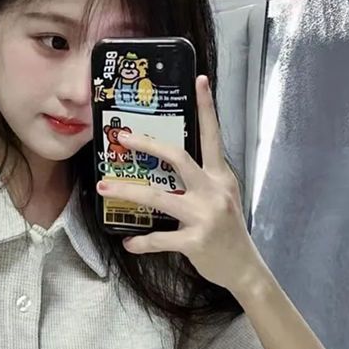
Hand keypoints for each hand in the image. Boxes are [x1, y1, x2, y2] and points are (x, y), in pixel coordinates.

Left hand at [95, 75, 265, 292]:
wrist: (244, 267)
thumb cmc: (227, 232)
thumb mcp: (222, 199)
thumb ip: (202, 182)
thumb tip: (172, 169)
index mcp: (221, 177)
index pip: (213, 137)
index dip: (207, 108)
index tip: (199, 80)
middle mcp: (213, 191)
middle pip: (178, 158)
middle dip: (148, 145)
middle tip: (123, 138)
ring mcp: (204, 216)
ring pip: (159, 198)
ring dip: (128, 192)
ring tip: (104, 187)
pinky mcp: (195, 241)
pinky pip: (160, 239)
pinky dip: (142, 242)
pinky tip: (129, 242)